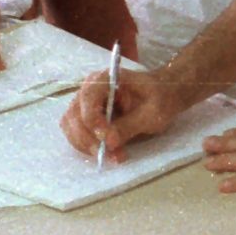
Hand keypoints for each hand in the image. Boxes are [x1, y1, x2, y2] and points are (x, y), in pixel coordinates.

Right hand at [60, 66, 181, 161]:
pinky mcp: (86, 117)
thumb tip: (108, 142)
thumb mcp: (151, 113)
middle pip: (74, 114)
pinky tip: (106, 153)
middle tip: (111, 154)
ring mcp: (85, 102)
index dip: (94, 121)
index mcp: (106, 78)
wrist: (164, 95)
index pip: (88, 98)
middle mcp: (90, 88)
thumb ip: (128, 125)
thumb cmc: (159, 98)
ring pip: (71, 126)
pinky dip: (87, 146)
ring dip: (87, 145)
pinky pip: (76, 133)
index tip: (109, 140)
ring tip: (113, 156)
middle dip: (89, 138)